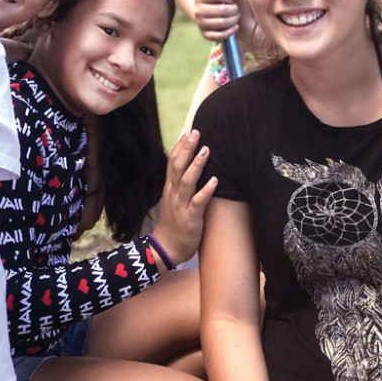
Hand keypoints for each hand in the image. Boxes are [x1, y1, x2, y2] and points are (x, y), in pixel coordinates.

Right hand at [151, 129, 217, 264]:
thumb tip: (188, 168)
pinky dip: (206, 191)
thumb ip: (180, 184)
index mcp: (169, 188)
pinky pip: (198, 202)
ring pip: (187, 181)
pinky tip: (215, 180)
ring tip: (206, 150)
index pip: (171, 162)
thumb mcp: (173, 200)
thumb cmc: (174, 223)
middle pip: (177, 167)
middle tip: (195, 132)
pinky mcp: (190, 218)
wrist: (166, 248)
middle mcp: (173, 193)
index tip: (187, 132)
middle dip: (186, 149)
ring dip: (196, 165)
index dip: (179, 147)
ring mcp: (181, 205)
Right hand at [191, 0, 246, 41]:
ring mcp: (200, 24)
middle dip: (234, 9)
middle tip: (236, 8)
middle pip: (221, 10)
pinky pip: (219, 36)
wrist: (205, 12)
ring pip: (221, 23)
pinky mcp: (205, 35)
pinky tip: (235, 26)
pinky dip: (230, 31)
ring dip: (234, 19)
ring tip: (236, 16)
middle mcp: (197, 11)